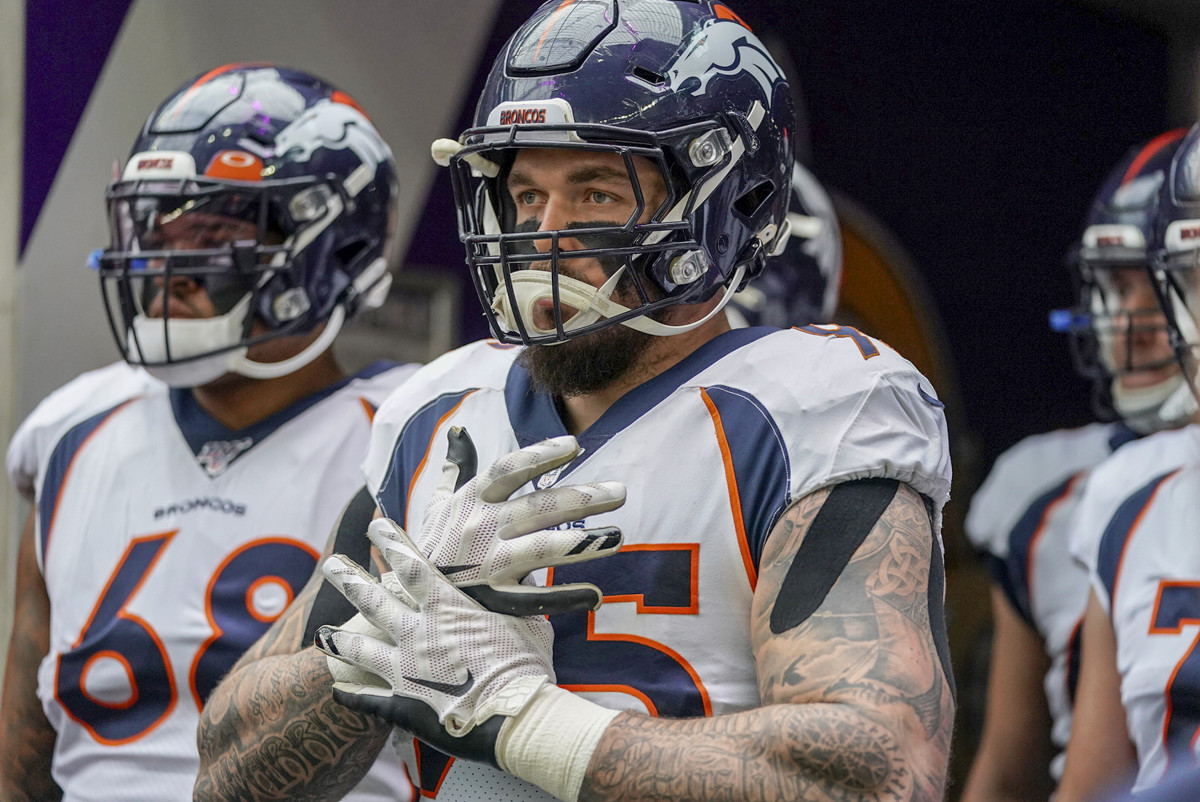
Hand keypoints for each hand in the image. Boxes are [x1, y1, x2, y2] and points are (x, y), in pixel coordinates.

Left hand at [315, 526, 552, 766]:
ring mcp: (405, 669)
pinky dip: (350, 695)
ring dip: (341, 638)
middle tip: (330, 565)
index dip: (391, 543)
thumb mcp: (528, 622)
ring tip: (322, 633)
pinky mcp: (402, 705)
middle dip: (349, 580)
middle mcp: (419, 633)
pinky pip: (366, 699)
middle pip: (374, 601)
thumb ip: (514, 600)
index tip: (375, 526)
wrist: (516, 717)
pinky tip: (336, 692)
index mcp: (448, 608)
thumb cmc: (528, 668)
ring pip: (361, 649)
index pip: (412, 567)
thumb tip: (522, 578)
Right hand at [415, 427, 624, 615]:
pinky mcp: (493, 601)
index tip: (574, 445)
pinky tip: (596, 595)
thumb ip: (455, 468)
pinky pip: (536, 600)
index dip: (541, 454)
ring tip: (618, 536)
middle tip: (620, 492)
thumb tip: (458, 431)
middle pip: (538, 506)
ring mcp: (487, 566)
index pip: (509, 468)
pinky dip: (567, 598)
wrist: (407, 608)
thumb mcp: (438, 506)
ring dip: (582, 544)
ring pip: (541, 549)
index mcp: (470, 502)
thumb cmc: (432, 550)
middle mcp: (479, 530)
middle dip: (582, 498)